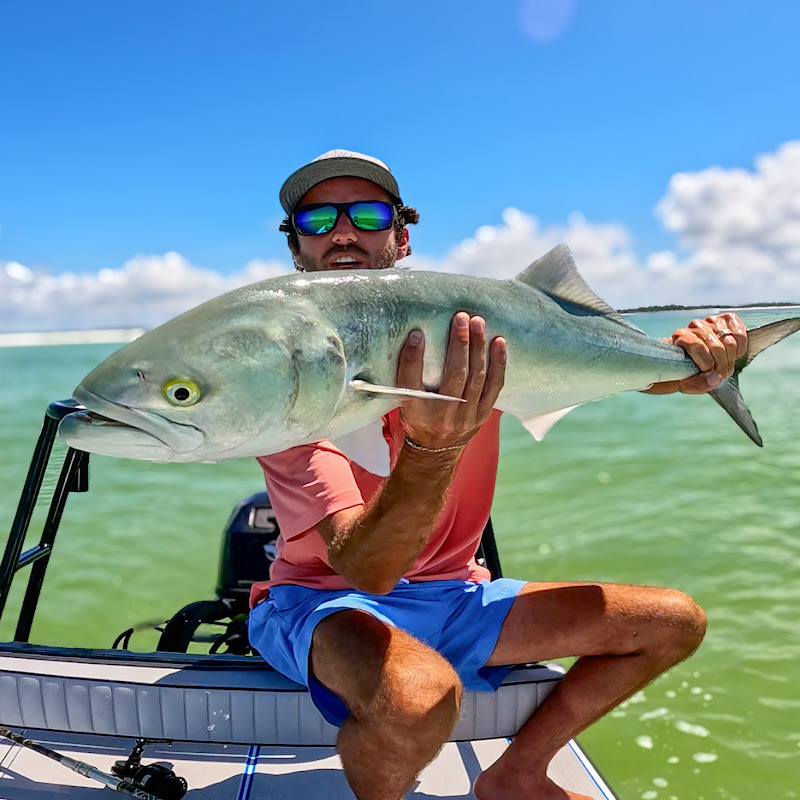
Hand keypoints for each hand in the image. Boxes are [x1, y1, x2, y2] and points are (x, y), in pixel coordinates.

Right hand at [396, 312, 505, 449]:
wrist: (434, 451)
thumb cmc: (417, 417)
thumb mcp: (404, 400)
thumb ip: (407, 372)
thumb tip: (415, 336)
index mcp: (417, 411)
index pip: (412, 382)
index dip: (413, 358)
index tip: (416, 334)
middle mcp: (443, 416)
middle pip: (455, 375)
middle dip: (459, 344)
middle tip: (461, 317)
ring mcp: (467, 417)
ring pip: (477, 377)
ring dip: (478, 347)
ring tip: (478, 322)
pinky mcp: (483, 414)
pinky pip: (495, 386)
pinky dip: (498, 363)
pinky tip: (499, 342)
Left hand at [646, 313, 747, 394]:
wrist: (692, 359)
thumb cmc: (688, 371)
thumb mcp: (688, 383)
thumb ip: (699, 383)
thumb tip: (716, 378)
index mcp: (681, 336)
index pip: (697, 347)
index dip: (706, 364)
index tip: (707, 372)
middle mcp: (696, 325)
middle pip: (717, 347)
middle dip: (721, 365)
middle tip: (719, 373)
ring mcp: (712, 321)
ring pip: (730, 342)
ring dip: (730, 359)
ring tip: (725, 365)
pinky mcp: (727, 319)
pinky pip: (740, 334)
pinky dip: (741, 348)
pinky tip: (733, 354)